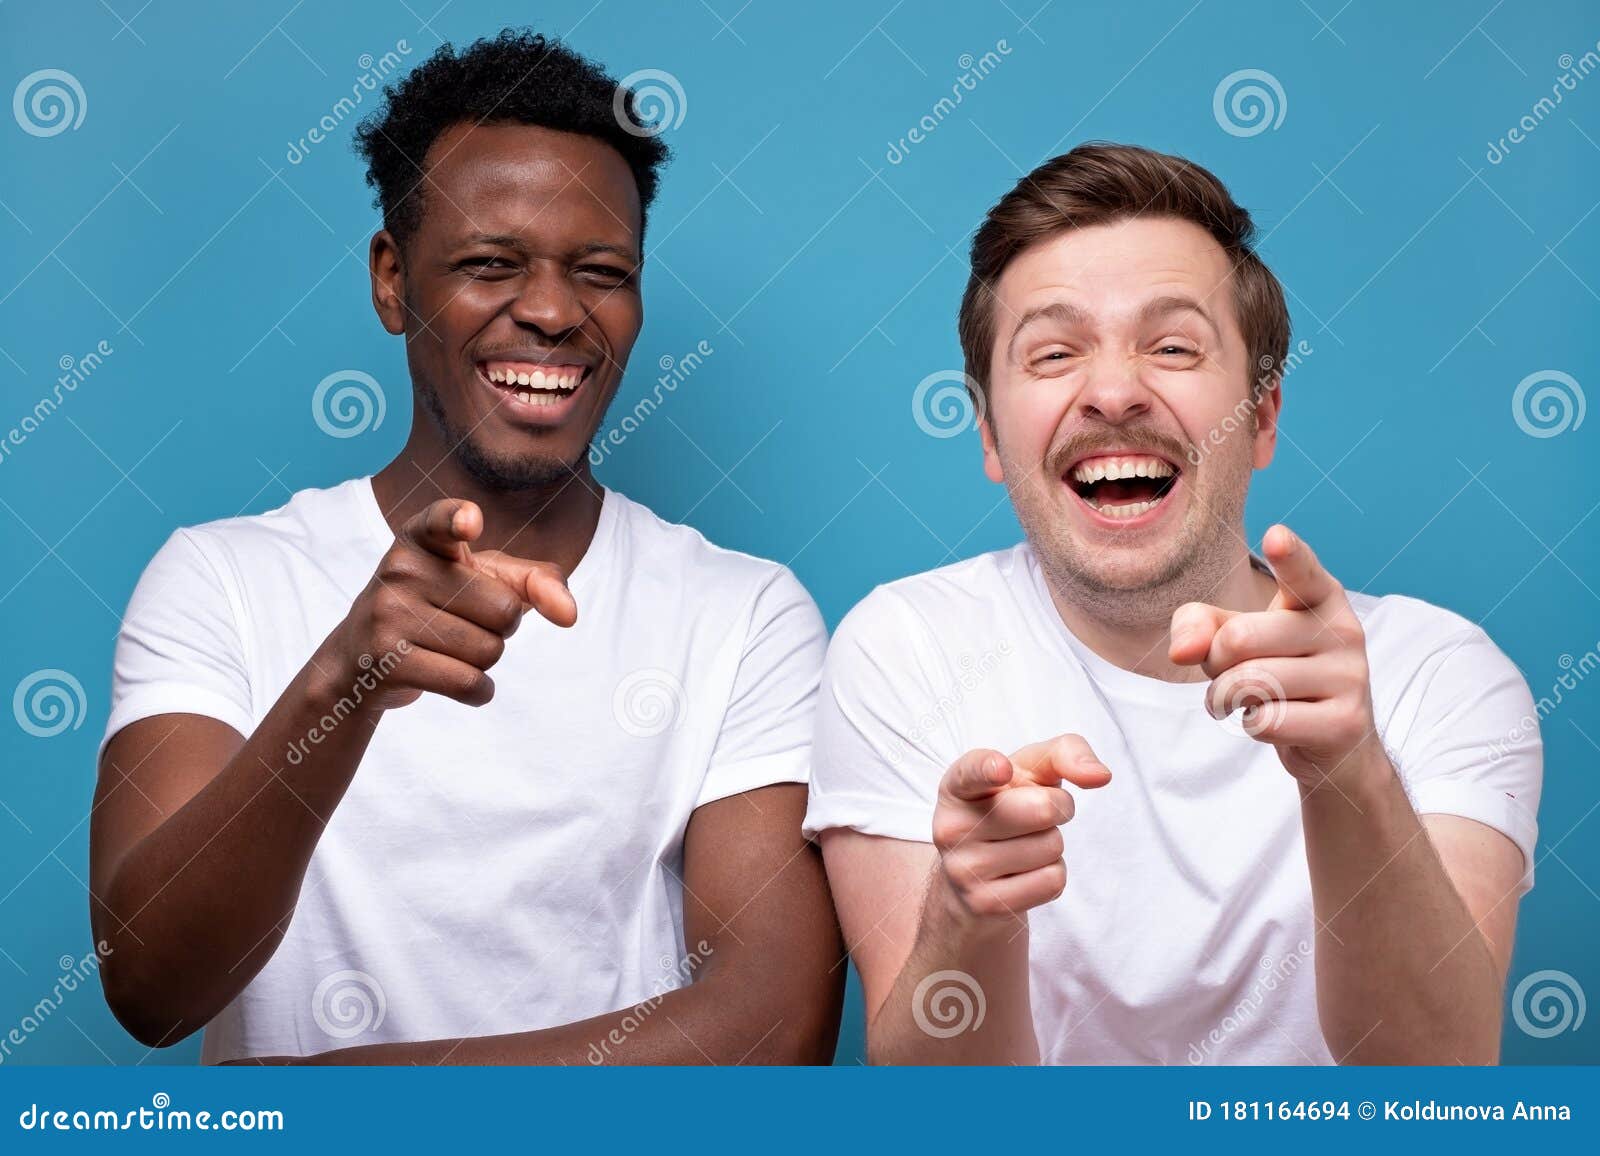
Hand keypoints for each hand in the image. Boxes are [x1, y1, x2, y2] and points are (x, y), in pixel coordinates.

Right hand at [320, 498, 577, 710]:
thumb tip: (568, 614)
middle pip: (504, 611)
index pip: (441, 520)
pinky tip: (455, 680)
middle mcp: (399, 569)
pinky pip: (469, 683)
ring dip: (486, 661)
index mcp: (421, 538)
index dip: (457, 519)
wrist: (361, 660)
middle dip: (501, 629)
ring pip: (489, 651)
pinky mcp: (386, 662)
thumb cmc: (439, 607)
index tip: (471, 523)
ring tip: (448, 648)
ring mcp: (388, 615)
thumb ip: (536, 582)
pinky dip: (479, 691)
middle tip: (462, 623)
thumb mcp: (485, 581)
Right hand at [931, 735, 1111, 921]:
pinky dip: (1051, 874)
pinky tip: (1022, 873)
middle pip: (1043, 808)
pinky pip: (1052, 881)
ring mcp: (964, 869)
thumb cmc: (1008, 808)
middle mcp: (951, 827)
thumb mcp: (1029, 772)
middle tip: (1035, 814)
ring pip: (1051, 847)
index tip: (1002, 768)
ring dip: (1052, 845)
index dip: (989, 768)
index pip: (971, 772)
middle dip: (1058, 807)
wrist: (975, 877)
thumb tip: (1100, 776)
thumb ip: (1064, 753)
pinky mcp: (984, 904)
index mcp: (957, 787)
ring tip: (1022, 846)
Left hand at [1169, 524, 1383, 790]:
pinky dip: (1251, 726)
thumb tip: (1180, 650)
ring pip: (1249, 683)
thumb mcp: (1234, 641)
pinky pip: (1266, 721)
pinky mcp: (1345, 722)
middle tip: (1228, 674)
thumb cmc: (1278, 674)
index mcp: (1319, 597)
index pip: (1302, 572)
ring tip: (1242, 700)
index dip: (1288, 555)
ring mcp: (1350, 677)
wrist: (1333, 742)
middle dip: (1213, 663)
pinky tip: (1271, 721)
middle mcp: (1343, 630)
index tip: (1275, 536)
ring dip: (1225, 698)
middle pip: (1239, 638)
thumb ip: (1199, 626)